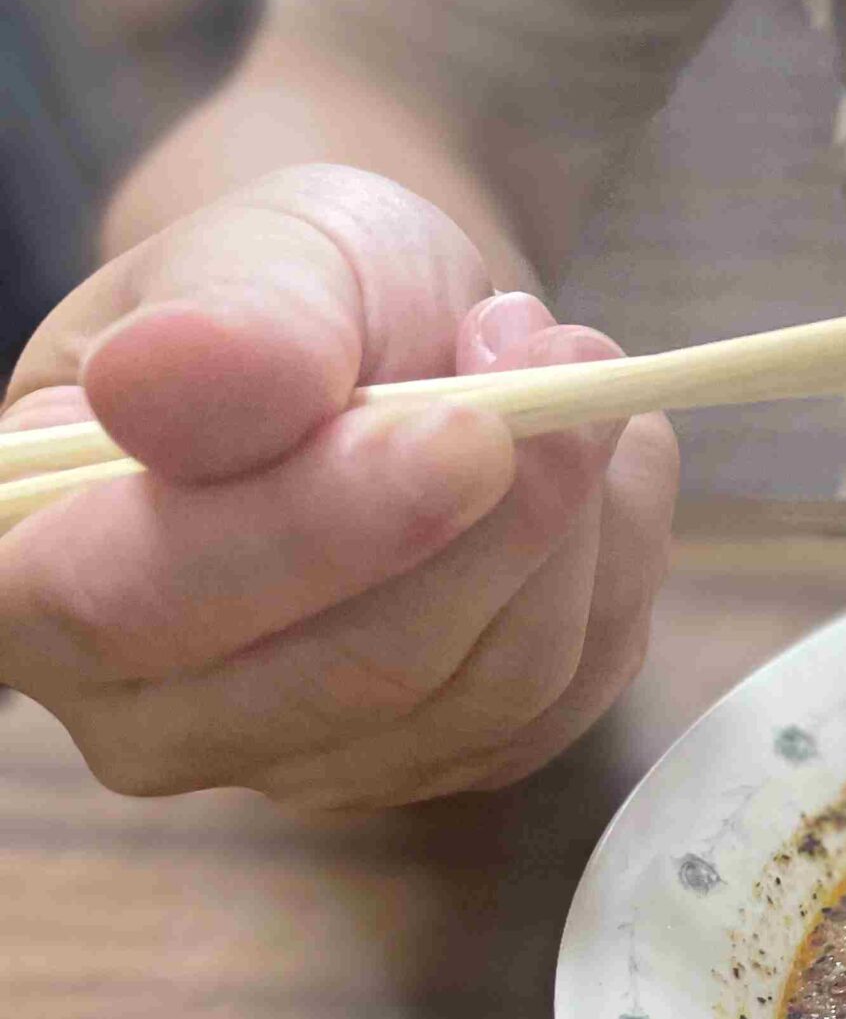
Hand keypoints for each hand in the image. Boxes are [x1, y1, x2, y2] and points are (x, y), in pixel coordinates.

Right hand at [0, 164, 678, 811]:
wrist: (394, 335)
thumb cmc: (298, 291)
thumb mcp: (262, 254)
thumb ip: (224, 327)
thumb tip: (163, 384)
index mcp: (25, 571)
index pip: (133, 603)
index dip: (313, 528)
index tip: (467, 429)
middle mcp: (146, 708)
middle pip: (353, 675)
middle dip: (497, 517)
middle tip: (563, 355)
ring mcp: (306, 759)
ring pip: (491, 690)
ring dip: (574, 524)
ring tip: (565, 372)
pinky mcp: (445, 763)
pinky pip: (572, 695)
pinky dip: (614, 564)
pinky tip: (595, 471)